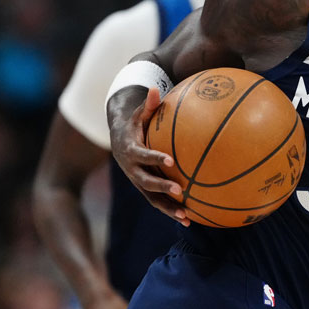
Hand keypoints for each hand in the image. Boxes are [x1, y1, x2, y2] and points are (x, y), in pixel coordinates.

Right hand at [111, 87, 189, 225]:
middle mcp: (132, 169)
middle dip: (162, 187)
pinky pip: (157, 201)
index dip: (155, 158)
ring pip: (151, 198)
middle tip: (180, 190)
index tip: (171, 160)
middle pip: (145, 181)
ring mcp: (138, 181)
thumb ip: (149, 104)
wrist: (119, 140)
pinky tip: (189, 220)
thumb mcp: (139, 113)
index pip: (142, 155)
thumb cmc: (136, 123)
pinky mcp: (144, 189)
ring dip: (168, 208)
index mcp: (130, 150)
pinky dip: (171, 210)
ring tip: (186, 217)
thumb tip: (155, 88)